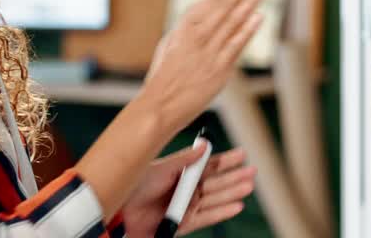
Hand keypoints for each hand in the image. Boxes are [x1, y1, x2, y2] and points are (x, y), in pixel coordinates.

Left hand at [120, 144, 256, 236]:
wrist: (118, 212)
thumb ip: (184, 160)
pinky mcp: (181, 224)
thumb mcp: (160, 168)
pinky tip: (236, 206)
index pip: (207, 165)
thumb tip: (204, 146)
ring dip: (232, 193)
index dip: (225, 160)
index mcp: (178, 173)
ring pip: (214, 199)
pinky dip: (221, 212)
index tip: (242, 154)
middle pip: (215, 183)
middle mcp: (183, 189)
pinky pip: (206, 217)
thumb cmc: (134, 187)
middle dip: (234, 177)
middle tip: (253, 172)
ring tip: (249, 186)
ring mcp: (183, 207)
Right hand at [140, 0, 268, 132]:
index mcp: (185, 26)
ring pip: (233, 21)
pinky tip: (259, 16)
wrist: (160, 104)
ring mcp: (209, 52)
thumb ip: (194, 19)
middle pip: (224, 3)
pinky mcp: (219, 70)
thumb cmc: (166, 72)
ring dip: (250, 0)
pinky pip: (236, 45)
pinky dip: (248, 30)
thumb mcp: (173, 40)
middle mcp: (198, 36)